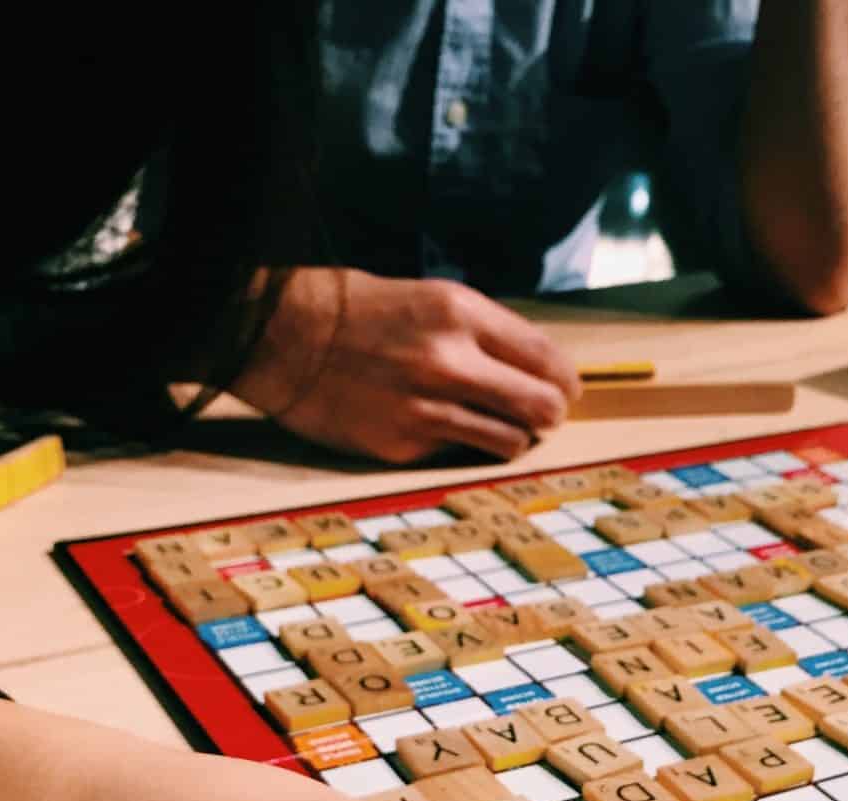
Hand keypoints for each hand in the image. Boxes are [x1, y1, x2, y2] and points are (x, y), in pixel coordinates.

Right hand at [229, 268, 580, 462]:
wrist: (281, 337)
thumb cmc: (356, 313)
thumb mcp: (428, 300)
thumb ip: (482, 333)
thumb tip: (532, 369)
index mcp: (459, 313)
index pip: (545, 356)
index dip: (565, 380)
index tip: (566, 390)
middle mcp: (449, 360)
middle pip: (541, 405)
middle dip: (550, 415)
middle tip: (544, 418)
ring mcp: (426, 407)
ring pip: (510, 440)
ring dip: (514, 438)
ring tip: (501, 430)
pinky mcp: (403, 443)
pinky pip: (459, 454)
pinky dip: (462, 448)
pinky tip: (443, 431)